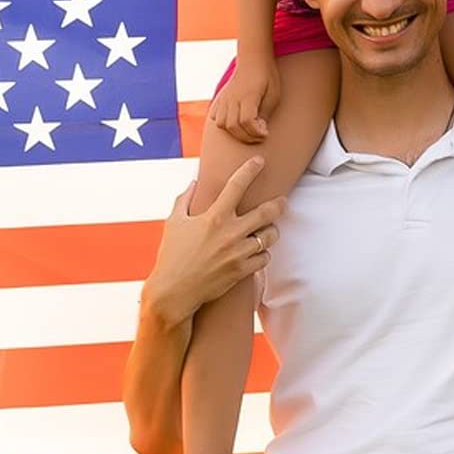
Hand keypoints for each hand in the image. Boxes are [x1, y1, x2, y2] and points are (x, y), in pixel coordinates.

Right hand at [142, 156, 285, 328]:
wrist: (173, 293)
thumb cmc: (171, 256)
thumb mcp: (174, 223)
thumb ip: (185, 199)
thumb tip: (194, 182)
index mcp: (214, 217)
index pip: (237, 186)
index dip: (250, 170)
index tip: (260, 161)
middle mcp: (230, 233)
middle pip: (266, 212)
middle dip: (279, 204)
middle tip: (282, 201)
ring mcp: (238, 253)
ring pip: (270, 236)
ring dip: (271, 232)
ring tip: (268, 231)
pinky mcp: (241, 271)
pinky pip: (264, 258)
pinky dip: (263, 254)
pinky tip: (258, 252)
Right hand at [208, 55, 280, 142]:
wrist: (253, 61)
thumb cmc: (267, 78)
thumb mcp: (273, 95)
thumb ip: (265, 113)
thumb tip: (259, 130)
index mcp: (248, 95)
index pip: (247, 121)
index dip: (256, 132)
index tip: (265, 133)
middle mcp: (233, 97)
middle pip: (233, 125)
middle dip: (247, 137)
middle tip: (258, 137)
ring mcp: (224, 98)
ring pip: (222, 123)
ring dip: (235, 132)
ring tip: (247, 131)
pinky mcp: (220, 99)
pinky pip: (215, 117)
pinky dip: (224, 124)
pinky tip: (236, 123)